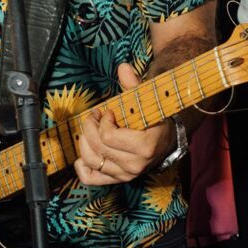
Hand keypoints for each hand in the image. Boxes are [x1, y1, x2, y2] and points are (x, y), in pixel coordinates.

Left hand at [74, 63, 173, 185]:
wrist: (165, 140)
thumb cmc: (153, 119)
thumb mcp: (146, 101)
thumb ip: (134, 85)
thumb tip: (123, 67)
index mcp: (145, 146)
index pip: (108, 137)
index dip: (103, 121)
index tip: (108, 112)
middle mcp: (135, 165)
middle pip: (97, 147)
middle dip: (90, 127)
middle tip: (94, 116)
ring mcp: (126, 175)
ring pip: (91, 161)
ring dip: (84, 142)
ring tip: (90, 130)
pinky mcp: (117, 180)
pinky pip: (90, 178)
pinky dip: (82, 166)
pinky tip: (86, 151)